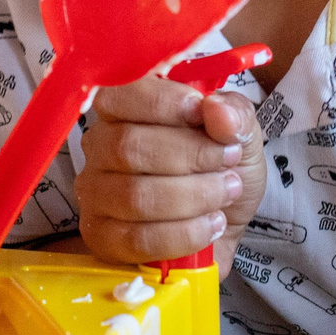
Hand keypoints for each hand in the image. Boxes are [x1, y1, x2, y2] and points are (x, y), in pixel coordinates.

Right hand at [76, 76, 262, 264]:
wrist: (224, 223)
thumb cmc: (220, 169)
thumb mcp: (240, 133)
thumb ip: (233, 115)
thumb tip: (216, 110)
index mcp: (124, 110)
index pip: (120, 95)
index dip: (161, 103)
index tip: (200, 113)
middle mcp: (99, 148)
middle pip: (128, 147)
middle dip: (190, 155)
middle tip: (228, 162)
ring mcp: (96, 195)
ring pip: (135, 197)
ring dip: (193, 196)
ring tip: (225, 193)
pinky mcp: (103, 239)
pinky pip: (138, 239)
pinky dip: (184, 233)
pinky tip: (210, 226)